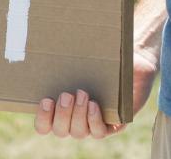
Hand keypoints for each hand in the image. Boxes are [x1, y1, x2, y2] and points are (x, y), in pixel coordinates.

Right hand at [32, 48, 156, 139]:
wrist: (132, 62)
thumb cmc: (99, 59)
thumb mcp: (77, 60)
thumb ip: (59, 58)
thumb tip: (38, 37)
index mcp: (60, 108)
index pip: (44, 125)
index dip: (42, 118)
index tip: (47, 100)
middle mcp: (74, 120)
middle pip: (60, 131)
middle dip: (61, 114)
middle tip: (66, 95)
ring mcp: (92, 124)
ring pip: (78, 132)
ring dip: (77, 115)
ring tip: (82, 94)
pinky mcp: (113, 125)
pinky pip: (99, 132)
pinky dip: (94, 119)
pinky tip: (94, 104)